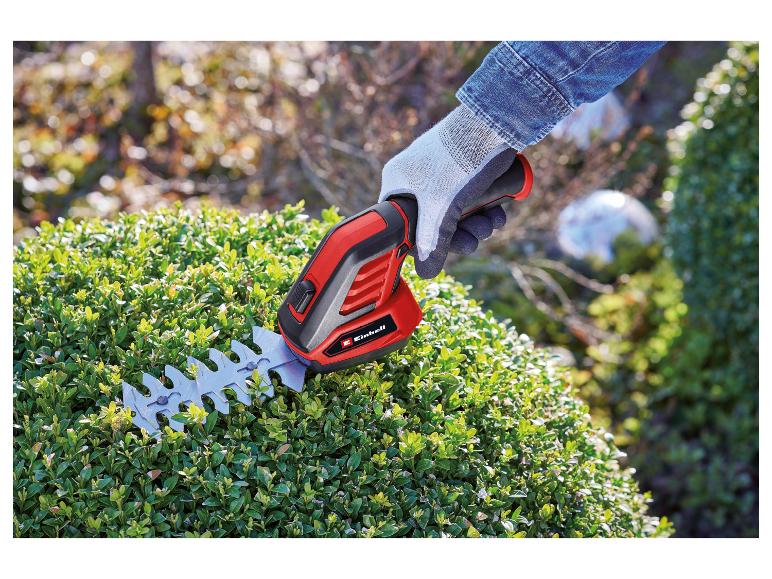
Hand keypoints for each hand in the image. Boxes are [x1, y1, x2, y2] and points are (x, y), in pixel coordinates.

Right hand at [379, 104, 514, 278]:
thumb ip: (432, 244)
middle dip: (458, 235)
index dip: (418, 242)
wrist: (498, 119)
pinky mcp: (465, 166)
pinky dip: (485, 209)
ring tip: (492, 223)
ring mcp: (441, 170)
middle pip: (433, 221)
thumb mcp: (442, 210)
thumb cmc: (461, 160)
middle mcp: (416, 175)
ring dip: (476, 225)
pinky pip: (470, 198)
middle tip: (475, 240)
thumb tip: (426, 274)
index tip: (437, 251)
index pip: (399, 222)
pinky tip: (498, 212)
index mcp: (399, 180)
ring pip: (456, 212)